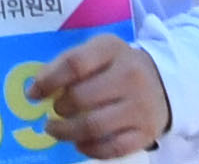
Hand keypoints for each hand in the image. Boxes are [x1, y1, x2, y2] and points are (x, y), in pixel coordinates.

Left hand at [24, 34, 170, 159]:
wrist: (165, 83)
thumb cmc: (118, 66)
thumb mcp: (96, 51)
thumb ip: (65, 63)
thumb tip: (36, 88)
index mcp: (111, 49)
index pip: (74, 64)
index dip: (48, 81)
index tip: (33, 94)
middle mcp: (130, 76)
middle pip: (81, 98)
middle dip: (59, 108)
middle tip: (53, 111)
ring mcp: (140, 107)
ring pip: (94, 126)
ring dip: (67, 132)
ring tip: (55, 129)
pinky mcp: (147, 133)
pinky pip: (112, 148)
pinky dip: (90, 149)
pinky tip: (79, 143)